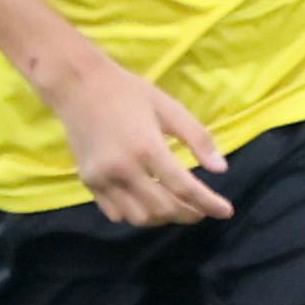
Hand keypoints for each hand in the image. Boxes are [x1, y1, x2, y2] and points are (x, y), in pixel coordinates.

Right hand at [45, 49, 231, 225]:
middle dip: (188, 214)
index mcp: (147, 148)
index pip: (184, 188)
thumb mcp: (170, 108)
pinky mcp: (87, 182)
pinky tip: (149, 203)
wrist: (77, 86)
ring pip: (139, 217)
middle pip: (162, 208)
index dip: (208, 204)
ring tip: (178, 207)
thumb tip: (221, 169)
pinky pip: (116, 213)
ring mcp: (101, 178)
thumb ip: (197, 139)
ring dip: (163, 218)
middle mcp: (123, 169)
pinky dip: (136, 214)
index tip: (226, 212)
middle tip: (203, 210)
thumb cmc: (128, 93)